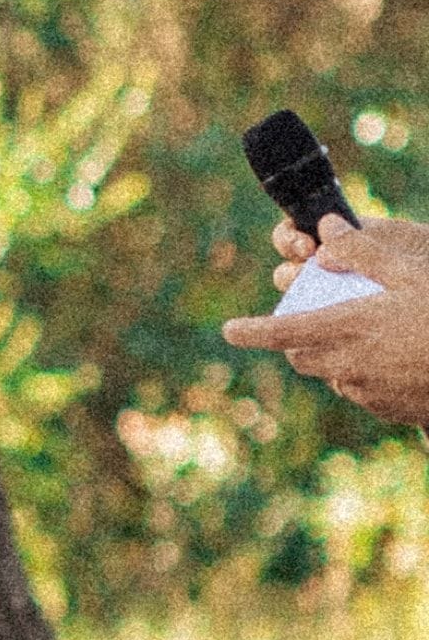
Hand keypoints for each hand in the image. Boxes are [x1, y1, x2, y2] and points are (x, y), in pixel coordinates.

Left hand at [225, 211, 428, 418]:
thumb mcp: (410, 274)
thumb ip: (364, 253)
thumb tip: (326, 231)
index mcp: (348, 327)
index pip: (282, 332)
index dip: (251, 332)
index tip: (229, 330)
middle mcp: (348, 364)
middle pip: (301, 356)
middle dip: (297, 339)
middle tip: (314, 319)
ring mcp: (366, 391)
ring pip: (331, 374)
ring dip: (334, 356)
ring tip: (368, 335)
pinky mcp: (385, 408)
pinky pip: (360, 389)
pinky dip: (363, 373)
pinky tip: (395, 357)